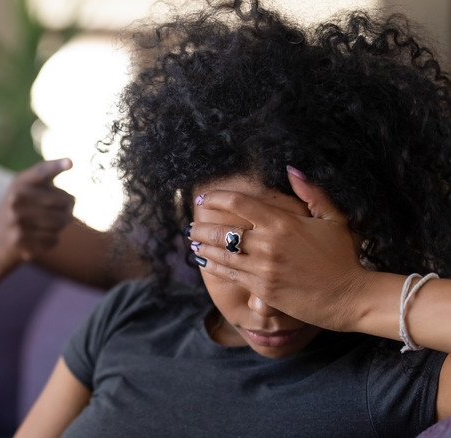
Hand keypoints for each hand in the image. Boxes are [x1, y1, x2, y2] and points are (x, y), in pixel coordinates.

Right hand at [0, 158, 75, 271]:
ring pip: (61, 222)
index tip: (70, 162)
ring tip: (48, 224)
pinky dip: (52, 240)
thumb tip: (71, 201)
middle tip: (61, 211)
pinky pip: (54, 240)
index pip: (42, 172)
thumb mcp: (23, 190)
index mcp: (19, 184)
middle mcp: (16, 200)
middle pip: (63, 201)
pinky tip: (39, 238)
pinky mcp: (21, 241)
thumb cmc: (18, 211)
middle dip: (68, 207)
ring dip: (61, 225)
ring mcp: (17, 221)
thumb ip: (45, 182)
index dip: (57, 166)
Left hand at [188, 168, 373, 331]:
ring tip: (193, 244)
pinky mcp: (261, 289)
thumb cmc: (343, 257)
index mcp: (283, 222)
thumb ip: (312, 193)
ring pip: (221, 254)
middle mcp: (268, 244)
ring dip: (202, 247)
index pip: (239, 203)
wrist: (349, 297)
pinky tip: (204, 262)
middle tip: (192, 226)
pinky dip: (212, 266)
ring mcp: (263, 268)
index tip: (203, 199)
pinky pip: (228, 275)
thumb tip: (291, 170)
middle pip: (222, 231)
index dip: (215, 198)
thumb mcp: (333, 218)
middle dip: (202, 228)